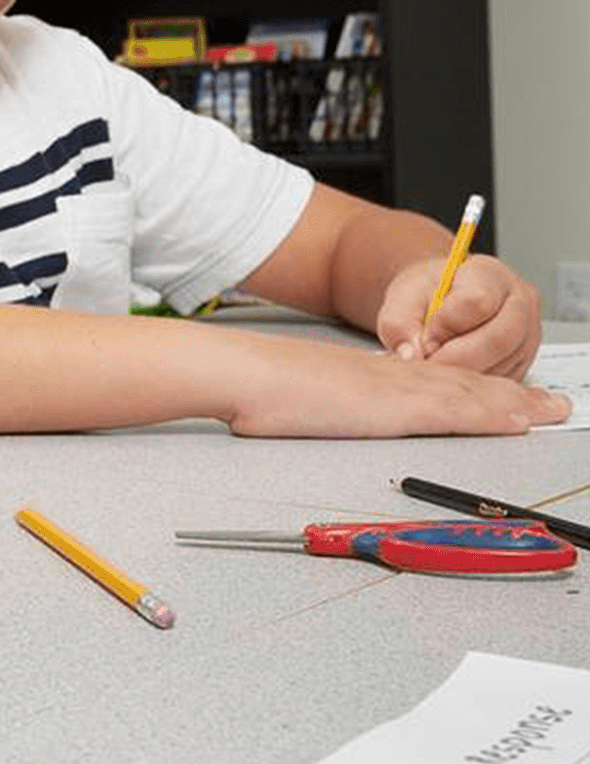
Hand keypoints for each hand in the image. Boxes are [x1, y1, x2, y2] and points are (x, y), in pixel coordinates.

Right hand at [224, 329, 568, 437]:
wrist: (241, 372)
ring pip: (469, 393)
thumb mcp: (285, 397)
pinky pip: (456, 411)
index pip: (430, 382)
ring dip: (515, 402)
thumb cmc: (252, 387)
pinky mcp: (394, 406)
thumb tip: (295, 419)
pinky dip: (492, 414)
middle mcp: (386, 377)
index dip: (471, 389)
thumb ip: (306, 406)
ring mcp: (392, 388)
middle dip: (510, 395)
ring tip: (551, 410)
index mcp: (362, 377)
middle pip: (461, 385)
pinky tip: (518, 420)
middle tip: (550, 402)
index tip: (499, 397)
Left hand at [375, 253, 541, 377]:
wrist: (440, 298)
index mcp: (490, 274)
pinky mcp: (526, 360)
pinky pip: (505, 379)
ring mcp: (528, 333)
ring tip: (437, 366)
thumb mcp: (403, 296)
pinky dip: (475, 384)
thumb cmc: (428, 292)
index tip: (423, 338)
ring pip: (502, 364)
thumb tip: (411, 354)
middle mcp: (519, 302)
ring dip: (464, 374)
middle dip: (455, 359)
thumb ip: (398, 321)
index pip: (476, 302)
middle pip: (497, 339)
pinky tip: (453, 375)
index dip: (445, 326)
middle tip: (427, 363)